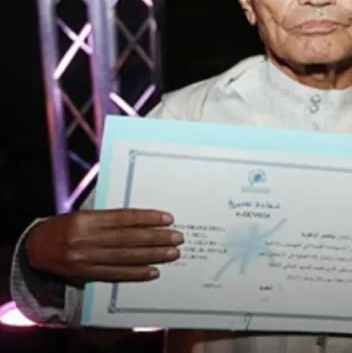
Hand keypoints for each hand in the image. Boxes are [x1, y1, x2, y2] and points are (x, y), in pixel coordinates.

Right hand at [25, 209, 182, 282]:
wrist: (35, 248)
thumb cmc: (65, 227)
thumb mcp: (84, 215)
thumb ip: (109, 217)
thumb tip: (143, 219)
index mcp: (86, 220)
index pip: (123, 218)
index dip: (147, 218)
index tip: (168, 218)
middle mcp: (85, 239)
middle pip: (128, 238)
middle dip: (156, 238)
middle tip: (177, 237)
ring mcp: (85, 258)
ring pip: (125, 257)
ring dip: (152, 255)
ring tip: (172, 253)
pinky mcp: (85, 274)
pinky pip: (114, 274)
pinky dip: (135, 273)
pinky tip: (153, 271)